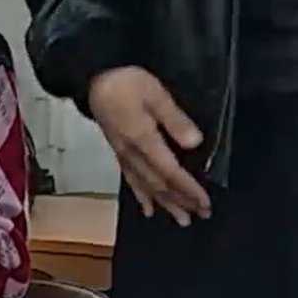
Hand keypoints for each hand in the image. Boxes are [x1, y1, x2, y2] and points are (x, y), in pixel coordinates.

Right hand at [87, 67, 210, 227]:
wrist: (92, 78)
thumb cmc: (125, 81)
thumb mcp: (154, 93)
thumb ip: (174, 118)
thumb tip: (195, 142)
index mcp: (143, 140)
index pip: (170, 172)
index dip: (188, 190)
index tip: (205, 203)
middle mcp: (133, 154)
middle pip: (159, 185)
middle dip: (181, 201)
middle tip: (201, 215)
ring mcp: (124, 155)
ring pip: (146, 186)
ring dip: (165, 204)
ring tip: (181, 219)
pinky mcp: (118, 151)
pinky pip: (131, 180)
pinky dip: (141, 196)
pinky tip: (148, 208)